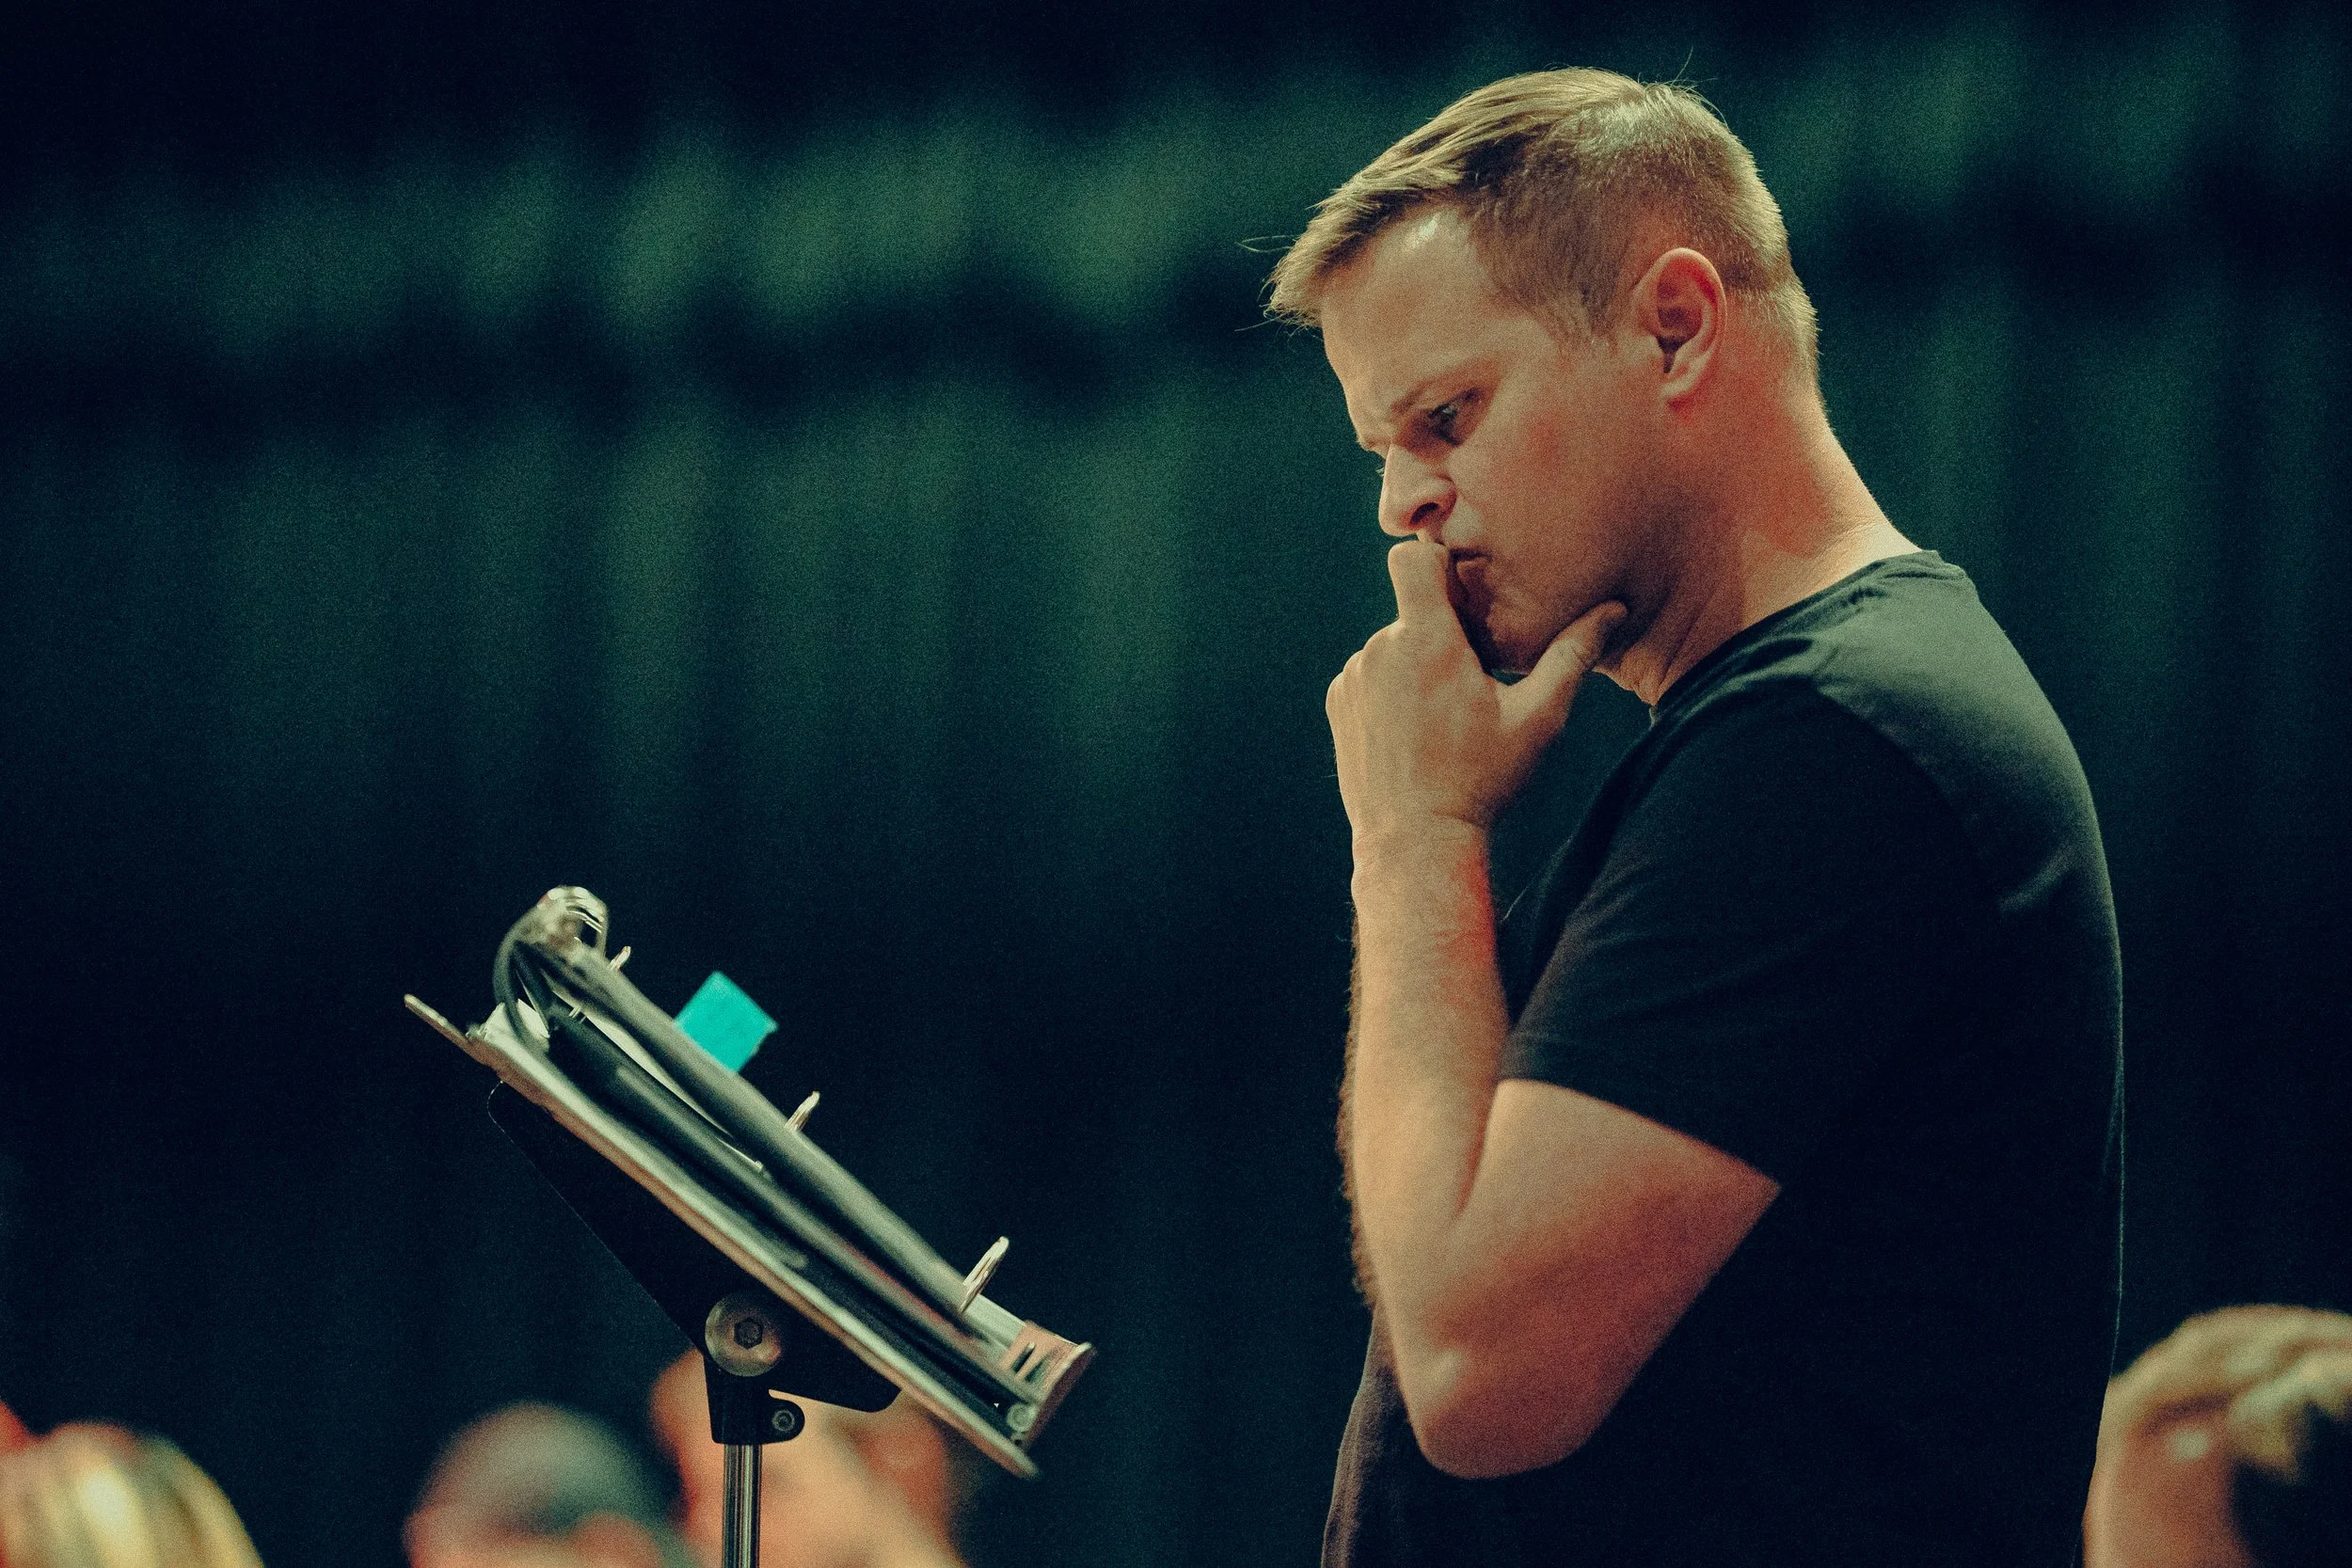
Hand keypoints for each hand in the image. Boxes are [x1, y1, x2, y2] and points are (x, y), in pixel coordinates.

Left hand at [1327, 540, 1623, 842]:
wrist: (1415, 841)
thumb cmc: (1482, 781)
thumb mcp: (1538, 718)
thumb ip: (1573, 655)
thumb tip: (1614, 609)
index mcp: (1427, 640)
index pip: (1411, 557)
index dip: (1438, 563)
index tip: (1466, 594)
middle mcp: (1380, 649)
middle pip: (1414, 610)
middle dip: (1444, 631)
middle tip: (1474, 680)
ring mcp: (1354, 676)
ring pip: (1393, 645)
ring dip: (1418, 664)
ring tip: (1445, 716)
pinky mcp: (1340, 703)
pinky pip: (1370, 675)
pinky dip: (1392, 690)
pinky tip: (1417, 732)